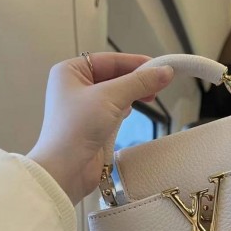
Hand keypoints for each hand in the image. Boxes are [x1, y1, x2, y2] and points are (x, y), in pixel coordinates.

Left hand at [27, 53, 173, 205]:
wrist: (65, 170)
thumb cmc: (76, 129)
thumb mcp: (110, 98)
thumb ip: (138, 83)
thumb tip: (165, 72)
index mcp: (69, 72)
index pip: (109, 61)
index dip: (135, 63)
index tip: (159, 67)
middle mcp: (74, 88)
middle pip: (113, 77)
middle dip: (136, 80)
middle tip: (158, 85)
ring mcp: (83, 109)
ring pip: (114, 94)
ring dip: (131, 95)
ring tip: (149, 98)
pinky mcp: (91, 127)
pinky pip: (112, 112)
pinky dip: (124, 110)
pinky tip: (131, 112)